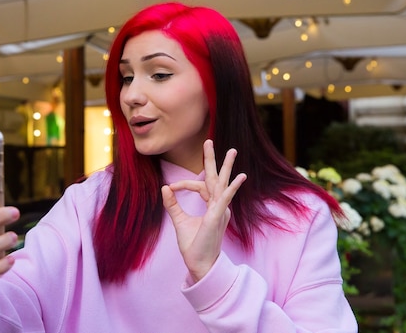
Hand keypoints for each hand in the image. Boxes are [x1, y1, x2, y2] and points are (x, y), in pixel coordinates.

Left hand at [162, 139, 246, 282]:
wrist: (199, 264)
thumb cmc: (193, 245)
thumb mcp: (179, 221)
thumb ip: (173, 204)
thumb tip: (165, 187)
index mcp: (211, 206)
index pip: (200, 186)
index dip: (184, 184)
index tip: (171, 187)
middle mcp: (218, 206)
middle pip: (216, 178)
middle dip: (214, 160)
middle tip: (211, 142)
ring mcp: (219, 210)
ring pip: (222, 183)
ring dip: (226, 167)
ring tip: (231, 151)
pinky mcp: (217, 217)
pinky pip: (225, 199)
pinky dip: (231, 188)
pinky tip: (240, 177)